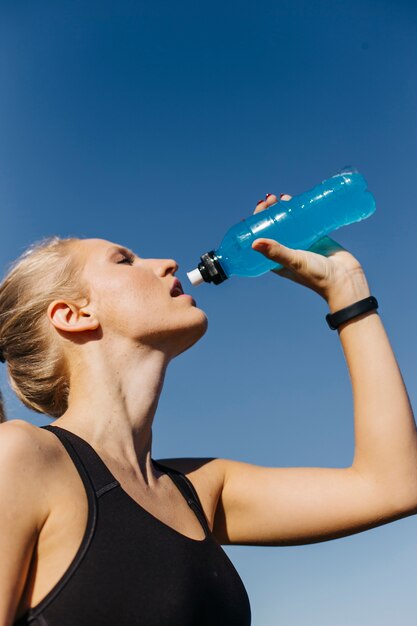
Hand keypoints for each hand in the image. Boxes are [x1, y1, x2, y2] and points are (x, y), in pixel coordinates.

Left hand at [251, 194, 370, 309]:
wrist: (345, 279)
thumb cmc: (317, 276)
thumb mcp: (294, 261)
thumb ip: (276, 252)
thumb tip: (253, 243)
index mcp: (276, 260)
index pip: (262, 239)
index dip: (257, 223)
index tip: (260, 208)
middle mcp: (287, 251)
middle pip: (274, 228)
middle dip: (270, 213)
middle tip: (271, 199)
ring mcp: (302, 244)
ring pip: (289, 223)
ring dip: (284, 210)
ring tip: (282, 197)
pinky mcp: (317, 238)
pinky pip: (306, 222)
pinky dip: (301, 211)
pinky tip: (298, 200)